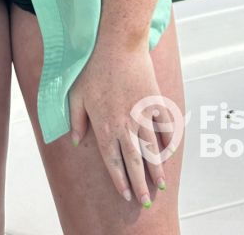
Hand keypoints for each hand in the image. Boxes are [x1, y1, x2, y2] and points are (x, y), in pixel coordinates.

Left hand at [68, 38, 172, 206]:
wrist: (117, 43)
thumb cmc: (93, 66)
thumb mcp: (75, 94)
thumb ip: (75, 119)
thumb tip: (75, 139)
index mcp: (104, 125)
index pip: (112, 160)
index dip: (119, 180)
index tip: (125, 194)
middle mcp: (125, 124)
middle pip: (133, 161)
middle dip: (140, 184)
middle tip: (145, 201)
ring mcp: (143, 114)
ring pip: (151, 148)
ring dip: (156, 169)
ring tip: (159, 185)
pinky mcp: (155, 101)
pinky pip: (165, 126)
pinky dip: (168, 141)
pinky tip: (169, 153)